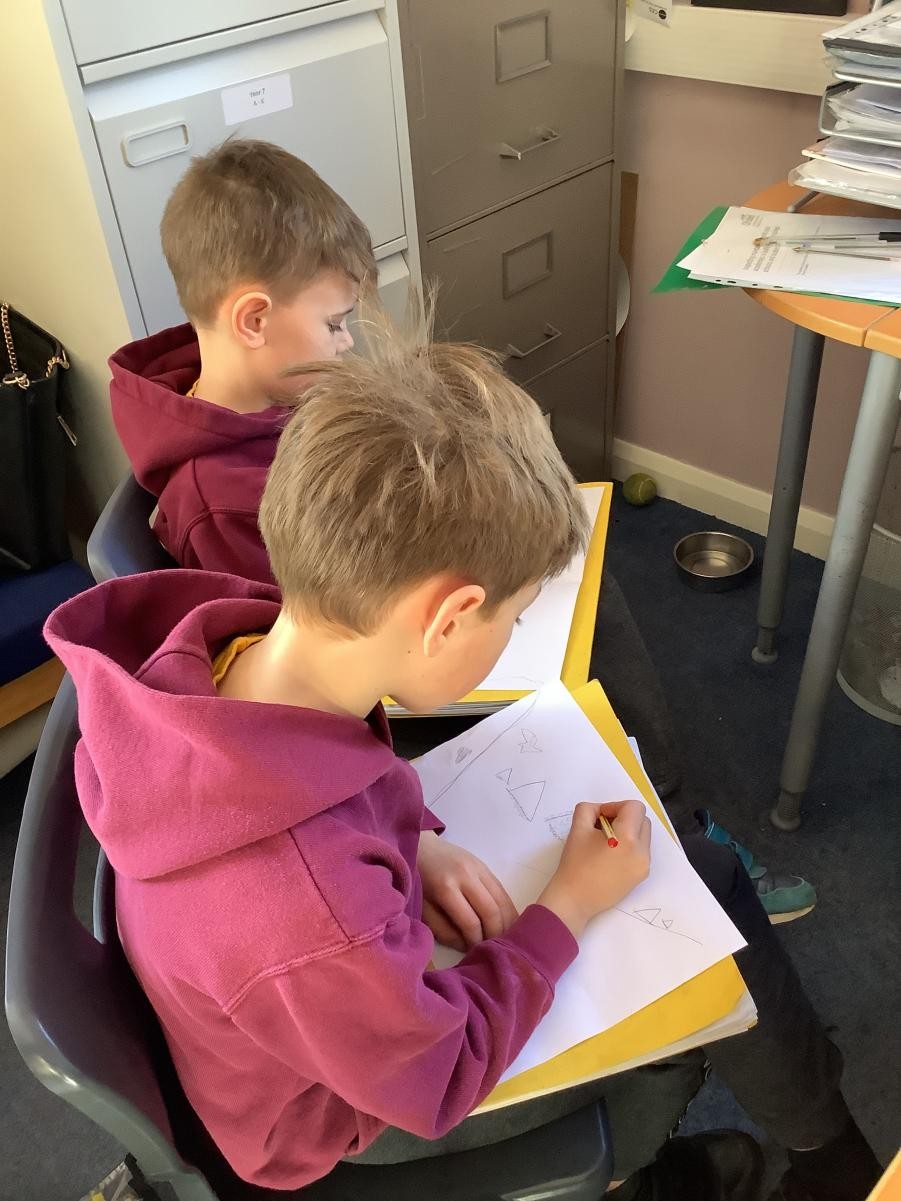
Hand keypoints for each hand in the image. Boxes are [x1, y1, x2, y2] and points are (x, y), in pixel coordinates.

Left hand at [417, 832, 518, 950]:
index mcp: (446, 888)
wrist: (421, 848)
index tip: (475, 952)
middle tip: (493, 948)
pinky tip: (507, 922)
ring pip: (502, 900)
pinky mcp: (485, 866)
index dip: (476, 941)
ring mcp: (478, 868)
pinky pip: (502, 890)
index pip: (470, 922)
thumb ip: (444, 930)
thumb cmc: (418, 882)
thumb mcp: (424, 909)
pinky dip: (508, 909)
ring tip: (503, 938)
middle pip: (491, 911)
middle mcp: (466, 876)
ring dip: (506, 923)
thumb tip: (467, 946)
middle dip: (495, 934)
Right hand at [538, 800, 650, 938]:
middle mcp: (642, 852)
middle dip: (624, 818)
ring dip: (628, 832)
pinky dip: (629, 847)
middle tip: (602, 828)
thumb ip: (589, 809)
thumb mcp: (577, 828)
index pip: (634, 807)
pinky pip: (640, 852)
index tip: (600, 818)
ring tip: (606, 843)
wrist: (574, 900)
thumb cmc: (574, 864)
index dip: (616, 806)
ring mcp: (644, 866)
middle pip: (642, 820)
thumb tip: (601, 812)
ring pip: (643, 836)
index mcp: (627, 838)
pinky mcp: (641, 876)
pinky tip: (610, 857)